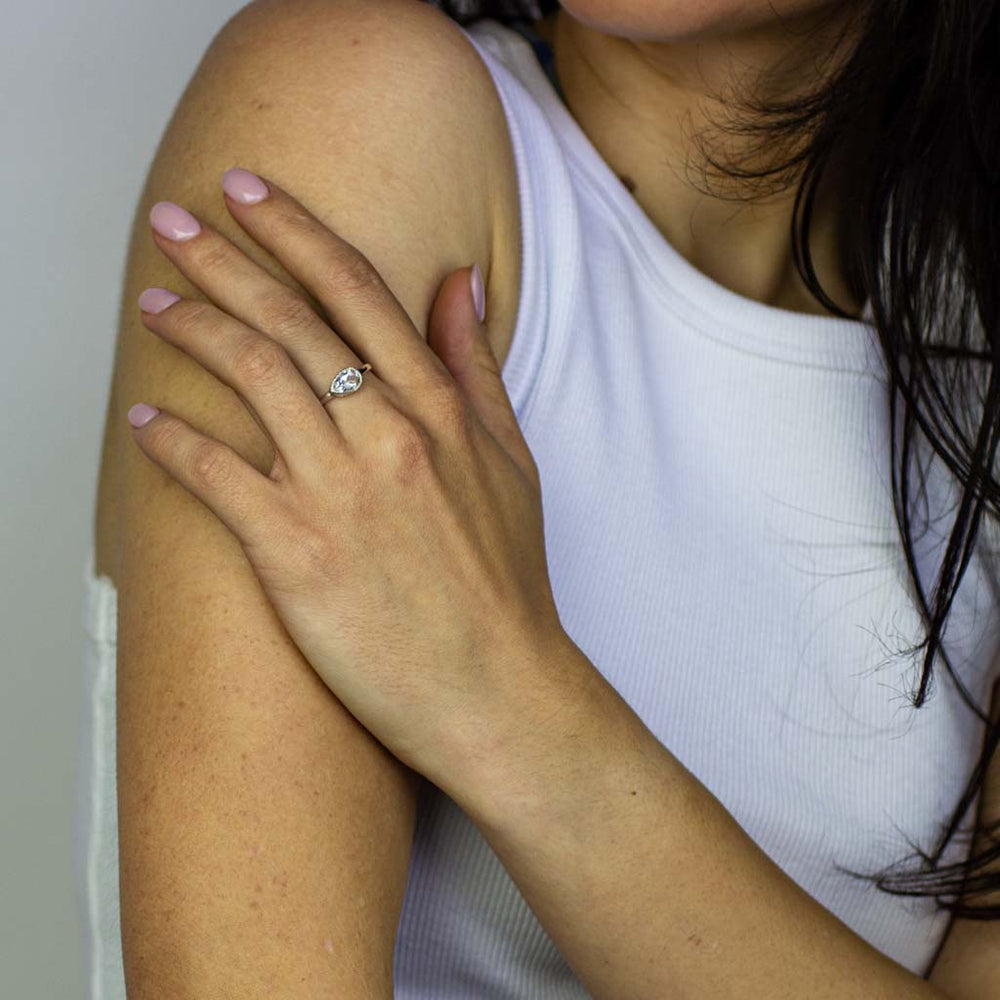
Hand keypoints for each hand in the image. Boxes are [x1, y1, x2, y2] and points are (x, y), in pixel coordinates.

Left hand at [127, 167, 572, 787]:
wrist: (498, 688)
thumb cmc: (506, 583)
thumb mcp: (512, 463)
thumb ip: (476, 369)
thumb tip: (459, 285)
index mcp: (440, 411)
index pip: (357, 291)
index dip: (295, 231)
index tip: (249, 193)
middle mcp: (389, 437)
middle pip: (290, 321)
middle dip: (222, 259)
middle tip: (171, 221)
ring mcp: (341, 494)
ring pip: (251, 380)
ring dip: (193, 331)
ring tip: (155, 306)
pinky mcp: (297, 555)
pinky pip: (217, 479)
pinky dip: (174, 442)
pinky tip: (146, 419)